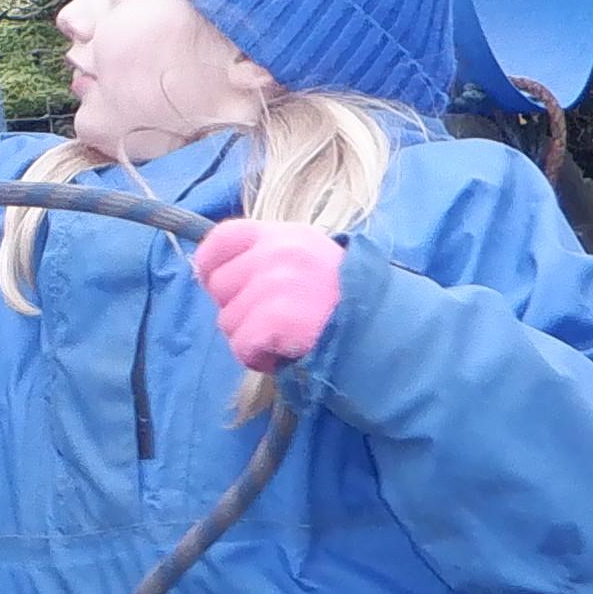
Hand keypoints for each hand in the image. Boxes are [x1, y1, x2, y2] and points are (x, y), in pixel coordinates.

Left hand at [194, 219, 345, 375]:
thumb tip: (208, 274)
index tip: (213, 283)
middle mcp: (278, 252)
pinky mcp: (276, 317)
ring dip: (250, 339)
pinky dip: (259, 358)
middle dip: (238, 310)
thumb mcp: (310, 262)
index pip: (224, 238)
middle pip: (220, 286)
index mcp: (286, 235)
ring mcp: (276, 283)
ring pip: (228, 321)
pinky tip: (285, 353)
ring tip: (285, 338)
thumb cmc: (345, 304)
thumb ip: (266, 260)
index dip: (210, 264)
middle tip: (271, 322)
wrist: (384, 332)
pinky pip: (243, 345)